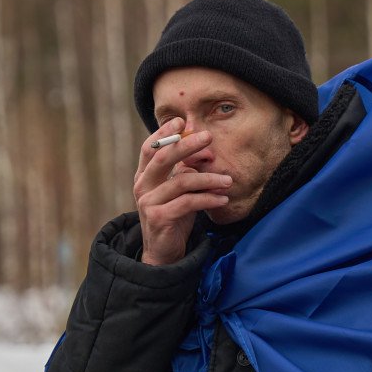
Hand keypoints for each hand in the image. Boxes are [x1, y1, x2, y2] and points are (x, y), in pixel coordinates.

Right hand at [133, 118, 231, 264]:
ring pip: (181, 181)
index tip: (182, 121)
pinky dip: (208, 199)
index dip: (164, 133)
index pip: (150, 148)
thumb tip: (206, 150)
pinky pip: (188, 202)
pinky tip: (223, 199)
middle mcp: (143, 186)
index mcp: (145, 176)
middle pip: (163, 157)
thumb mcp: (180, 190)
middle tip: (208, 137)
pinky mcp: (159, 217)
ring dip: (209, 179)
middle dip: (187, 144)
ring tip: (228, 181)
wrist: (163, 251)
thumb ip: (187, 170)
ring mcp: (148, 202)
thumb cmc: (174, 216)